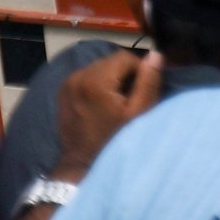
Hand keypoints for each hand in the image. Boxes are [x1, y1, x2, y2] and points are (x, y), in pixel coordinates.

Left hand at [52, 50, 164, 180]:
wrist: (80, 164)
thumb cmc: (114, 140)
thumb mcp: (138, 113)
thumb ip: (148, 82)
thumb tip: (155, 55)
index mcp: (96, 80)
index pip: (125, 57)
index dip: (139, 70)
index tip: (141, 91)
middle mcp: (78, 76)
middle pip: (110, 61)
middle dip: (124, 74)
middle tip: (130, 98)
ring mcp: (67, 83)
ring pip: (98, 68)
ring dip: (111, 78)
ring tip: (116, 101)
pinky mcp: (63, 91)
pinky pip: (86, 77)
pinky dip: (97, 84)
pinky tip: (101, 103)